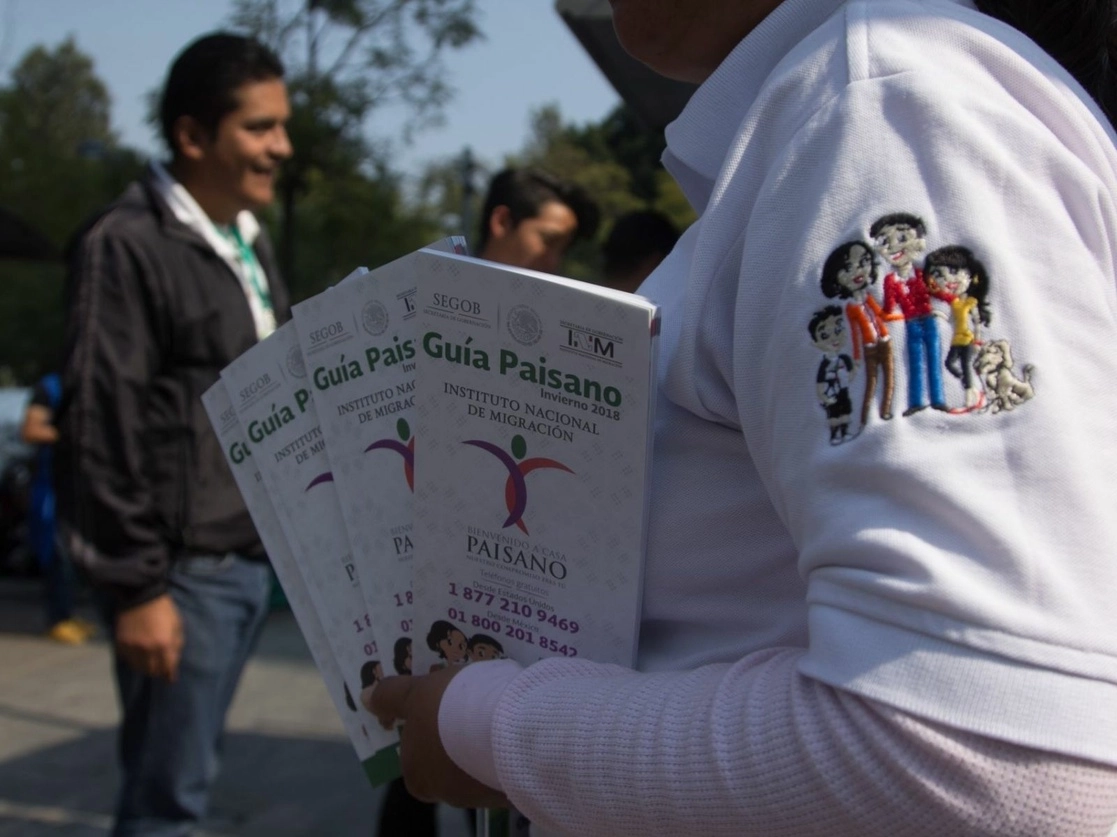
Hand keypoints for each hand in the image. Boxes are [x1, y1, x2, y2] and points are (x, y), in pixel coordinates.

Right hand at [115, 594, 183, 681]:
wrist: (141, 595)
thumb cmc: (164, 609)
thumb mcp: (177, 624)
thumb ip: (177, 644)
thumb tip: (174, 660)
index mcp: (164, 644)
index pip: (168, 667)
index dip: (169, 675)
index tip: (170, 679)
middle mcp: (148, 649)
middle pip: (152, 671)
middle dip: (158, 672)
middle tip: (160, 670)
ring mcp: (132, 647)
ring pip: (138, 667)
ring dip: (145, 667)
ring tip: (148, 663)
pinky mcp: (120, 643)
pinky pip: (127, 659)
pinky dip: (132, 659)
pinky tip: (137, 655)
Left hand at [370, 668, 509, 808]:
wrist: (508, 728)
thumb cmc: (451, 710)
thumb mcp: (416, 693)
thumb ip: (391, 696)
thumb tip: (365, 698)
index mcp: (417, 778)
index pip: (414, 755)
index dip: (423, 727)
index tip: (437, 706)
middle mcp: (445, 794)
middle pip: (445, 759)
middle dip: (453, 734)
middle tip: (466, 702)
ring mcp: (480, 794)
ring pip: (475, 761)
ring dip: (480, 740)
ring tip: (494, 706)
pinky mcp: (510, 788)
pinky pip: (502, 761)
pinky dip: (503, 744)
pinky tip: (511, 721)